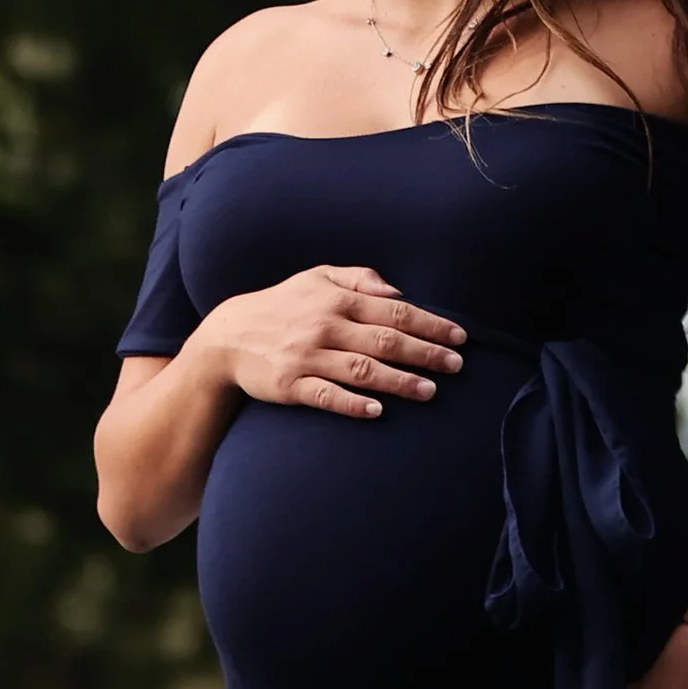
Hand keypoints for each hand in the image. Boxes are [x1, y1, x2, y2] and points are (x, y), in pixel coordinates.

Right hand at [196, 266, 464, 419]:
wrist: (227, 337)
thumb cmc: (282, 306)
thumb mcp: (315, 278)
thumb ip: (358, 278)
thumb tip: (399, 291)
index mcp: (337, 298)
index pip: (395, 311)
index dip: (431, 324)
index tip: (460, 338)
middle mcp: (325, 325)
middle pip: (385, 339)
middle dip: (425, 353)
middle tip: (457, 366)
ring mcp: (307, 356)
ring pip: (362, 369)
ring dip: (398, 380)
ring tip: (430, 391)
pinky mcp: (289, 385)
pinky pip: (325, 396)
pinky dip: (351, 403)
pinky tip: (377, 410)